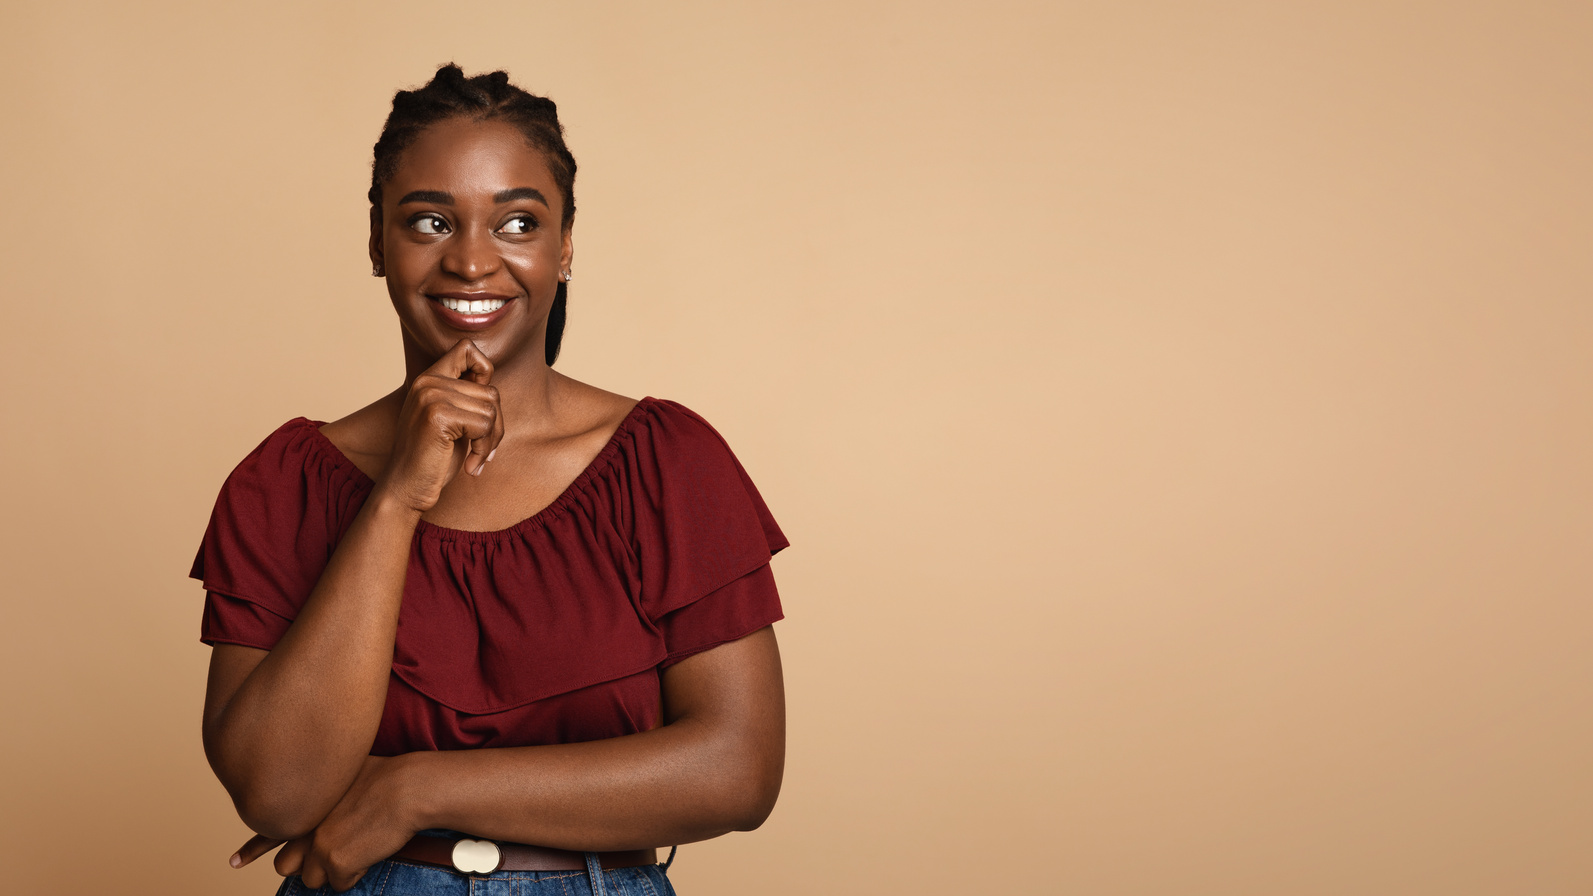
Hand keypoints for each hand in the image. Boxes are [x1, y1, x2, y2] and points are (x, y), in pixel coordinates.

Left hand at [230, 755, 420, 891]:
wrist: (410, 787)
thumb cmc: (390, 777)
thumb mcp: (347, 777)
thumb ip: (327, 798)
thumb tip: (326, 819)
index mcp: (306, 805)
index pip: (269, 831)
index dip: (252, 850)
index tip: (234, 862)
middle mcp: (304, 825)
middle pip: (287, 866)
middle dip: (308, 865)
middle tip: (336, 851)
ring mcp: (316, 845)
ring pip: (315, 878)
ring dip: (336, 869)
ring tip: (361, 843)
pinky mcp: (335, 861)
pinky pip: (341, 883)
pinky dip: (356, 873)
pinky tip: (371, 849)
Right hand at [377, 338, 505, 513]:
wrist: (406, 489)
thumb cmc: (433, 459)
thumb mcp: (451, 420)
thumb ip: (465, 397)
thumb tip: (491, 380)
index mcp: (429, 379)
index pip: (466, 348)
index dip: (484, 371)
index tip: (480, 404)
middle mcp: (428, 381)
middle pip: (491, 391)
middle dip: (496, 425)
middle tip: (484, 449)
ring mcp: (431, 396)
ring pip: (492, 409)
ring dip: (491, 440)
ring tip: (476, 457)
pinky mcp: (438, 416)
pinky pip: (484, 426)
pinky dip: (484, 449)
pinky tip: (470, 465)